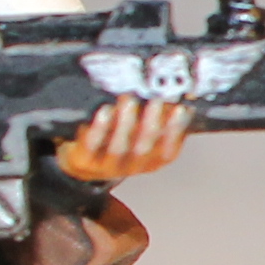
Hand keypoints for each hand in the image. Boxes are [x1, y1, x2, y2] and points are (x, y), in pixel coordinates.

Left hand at [50, 96, 192, 185]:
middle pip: (144, 148)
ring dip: (126, 123)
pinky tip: (105, 110)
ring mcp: (107, 166)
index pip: (169, 151)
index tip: (180, 109)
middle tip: (155, 100)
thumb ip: (157, 120)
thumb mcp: (140, 135)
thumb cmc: (117, 142)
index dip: (176, 131)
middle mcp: (132, 167)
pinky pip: (92, 145)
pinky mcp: (84, 160)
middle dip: (151, 123)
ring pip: (119, 147)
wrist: (84, 164)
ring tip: (129, 100)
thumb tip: (179, 97)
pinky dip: (100, 127)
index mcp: (151, 162)